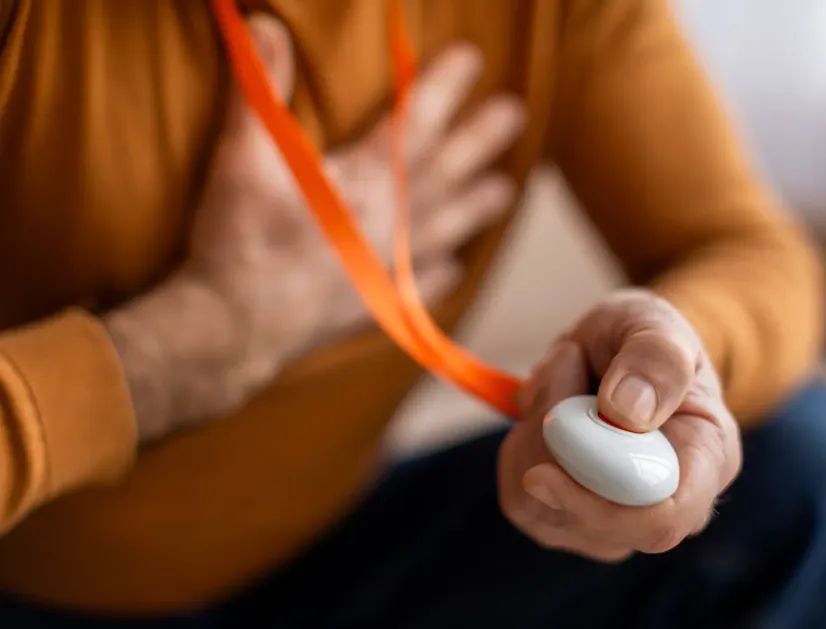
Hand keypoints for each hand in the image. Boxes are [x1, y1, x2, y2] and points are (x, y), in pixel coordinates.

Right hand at [105, 15, 524, 441]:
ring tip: (506, 188)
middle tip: (516, 113)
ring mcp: (391, 268)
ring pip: (449, 228)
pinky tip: (453, 264)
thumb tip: (266, 24)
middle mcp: (392, 222)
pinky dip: (442, 271)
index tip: (473, 58)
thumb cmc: (240, 242)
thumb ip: (259, 88)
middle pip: (449, 172)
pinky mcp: (379, 306)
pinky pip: (424, 286)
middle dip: (484, 138)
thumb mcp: (242, 158)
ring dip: (479, 205)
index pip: (417, 121)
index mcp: (366, 181)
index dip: (446, 85)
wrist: (236, 329)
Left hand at [498, 289, 741, 561]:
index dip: (604, 506)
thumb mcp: (656, 324)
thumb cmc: (646, 338)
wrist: (618, 348)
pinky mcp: (566, 520)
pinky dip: (519, 447)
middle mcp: (664, 506)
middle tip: (566, 361)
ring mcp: (614, 523)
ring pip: (547, 510)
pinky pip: (521, 501)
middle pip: (595, 522)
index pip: (664, 519)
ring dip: (535, 434)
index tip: (543, 471)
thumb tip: (629, 413)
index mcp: (708, 461)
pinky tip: (545, 410)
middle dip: (556, 445)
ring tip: (563, 376)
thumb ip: (656, 360)